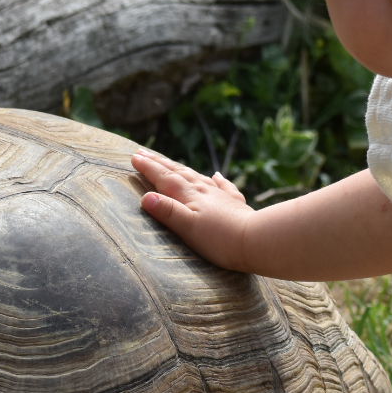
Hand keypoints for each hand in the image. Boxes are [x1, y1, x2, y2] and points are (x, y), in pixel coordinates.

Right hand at [132, 149, 254, 270]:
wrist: (257, 240)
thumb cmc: (220, 239)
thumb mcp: (188, 227)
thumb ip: (168, 211)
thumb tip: (146, 197)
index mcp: (190, 195)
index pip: (164, 178)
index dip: (148, 168)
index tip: (134, 157)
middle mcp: (204, 190)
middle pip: (178, 172)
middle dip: (159, 163)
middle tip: (143, 152)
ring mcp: (221, 196)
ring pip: (197, 176)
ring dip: (181, 168)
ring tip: (171, 162)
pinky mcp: (235, 205)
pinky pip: (223, 187)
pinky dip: (217, 179)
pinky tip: (216, 175)